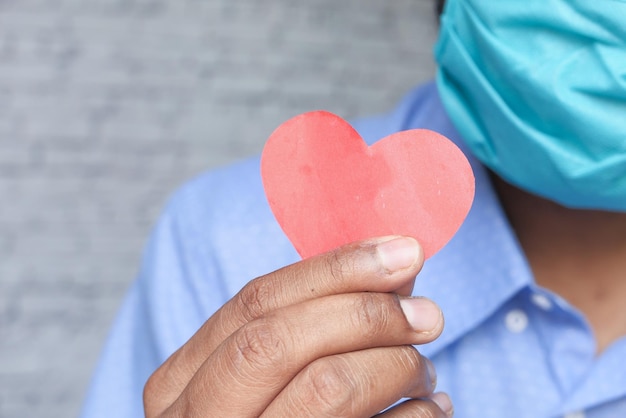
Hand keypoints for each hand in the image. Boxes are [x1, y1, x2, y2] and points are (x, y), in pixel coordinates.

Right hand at [143, 236, 451, 416]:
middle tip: (428, 315)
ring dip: (396, 365)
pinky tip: (430, 408)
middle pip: (278, 340)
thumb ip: (311, 322)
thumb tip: (393, 270)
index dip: (334, 269)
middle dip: (365, 313)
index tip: (402, 252)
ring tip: (423, 369)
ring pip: (326, 386)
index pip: (254, 303)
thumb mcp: (262, 374)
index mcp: (181, 382)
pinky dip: (417, 415)